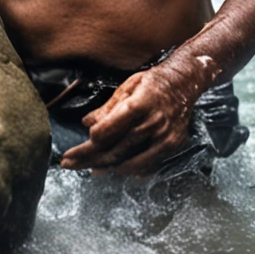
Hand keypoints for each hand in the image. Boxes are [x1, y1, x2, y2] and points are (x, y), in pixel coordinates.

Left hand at [59, 63, 198, 176]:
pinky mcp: (171, 146)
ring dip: (107, 168)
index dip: (91, 139)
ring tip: (91, 169)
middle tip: (70, 163)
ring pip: (129, 162)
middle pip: (114, 150)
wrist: (185, 83)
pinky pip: (147, 165)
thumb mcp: (128, 85)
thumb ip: (108, 107)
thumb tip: (87, 122)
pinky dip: (131, 171)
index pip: (107, 131)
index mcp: (138, 105)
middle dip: (88, 159)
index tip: (81, 140)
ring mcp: (163, 138)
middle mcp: (152, 124)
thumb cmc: (152, 82)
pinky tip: (117, 171)